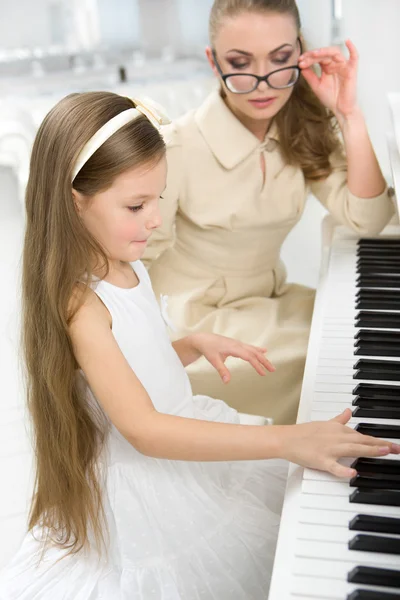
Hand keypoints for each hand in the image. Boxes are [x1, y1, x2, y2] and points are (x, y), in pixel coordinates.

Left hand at [190, 332, 274, 382]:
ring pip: (253, 350)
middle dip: (264, 361)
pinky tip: (264, 351)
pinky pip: (250, 347)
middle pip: (254, 353)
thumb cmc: (208, 349)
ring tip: (271, 365)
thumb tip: (227, 382)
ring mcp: (238, 343)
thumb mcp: (213, 360)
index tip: (263, 374)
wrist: (203, 339)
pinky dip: (258, 350)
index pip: (249, 357)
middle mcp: (238, 344)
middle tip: (272, 370)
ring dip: (262, 357)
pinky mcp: (237, 344)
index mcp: (234, 348)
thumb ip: (221, 371)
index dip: (257, 365)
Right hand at [280, 408, 399, 476]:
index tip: (393, 445)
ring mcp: (329, 449)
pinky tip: (353, 472)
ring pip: (353, 448)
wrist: (286, 438)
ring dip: (369, 450)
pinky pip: (333, 466)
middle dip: (381, 445)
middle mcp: (336, 438)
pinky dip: (343, 470)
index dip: (379, 440)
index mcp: (338, 430)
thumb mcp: (325, 423)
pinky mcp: (320, 460)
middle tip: (396, 449)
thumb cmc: (304, 432)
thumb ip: (340, 419)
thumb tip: (349, 411)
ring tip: (384, 452)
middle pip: (363, 441)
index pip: (364, 435)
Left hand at [298, 39, 359, 119]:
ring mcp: (343, 66)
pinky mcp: (351, 70)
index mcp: (327, 67)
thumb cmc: (331, 98)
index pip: (317, 58)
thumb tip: (301, 67)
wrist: (340, 109)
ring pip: (335, 53)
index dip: (308, 58)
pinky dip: (352, 48)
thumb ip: (310, 76)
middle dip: (313, 55)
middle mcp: (335, 64)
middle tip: (304, 59)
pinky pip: (355, 56)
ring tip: (314, 54)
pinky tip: (347, 41)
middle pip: (324, 54)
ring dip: (324, 51)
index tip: (299, 61)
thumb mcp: (316, 86)